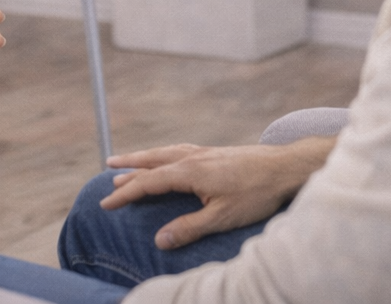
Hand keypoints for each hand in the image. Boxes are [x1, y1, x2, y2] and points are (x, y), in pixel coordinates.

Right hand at [100, 138, 333, 249]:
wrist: (285, 167)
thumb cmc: (256, 193)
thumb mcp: (222, 217)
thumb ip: (189, 228)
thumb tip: (159, 240)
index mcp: (189, 172)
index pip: (148, 183)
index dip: (125, 194)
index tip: (106, 203)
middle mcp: (192, 157)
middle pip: (152, 161)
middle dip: (129, 169)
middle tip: (108, 172)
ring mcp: (203, 152)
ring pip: (164, 152)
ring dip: (143, 156)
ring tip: (126, 159)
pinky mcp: (214, 152)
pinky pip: (178, 150)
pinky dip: (163, 153)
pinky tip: (166, 157)